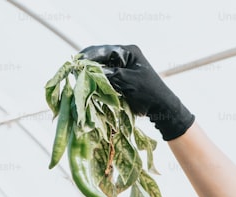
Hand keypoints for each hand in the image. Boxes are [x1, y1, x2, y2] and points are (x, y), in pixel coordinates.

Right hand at [78, 44, 194, 140]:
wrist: (162, 108)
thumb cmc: (149, 92)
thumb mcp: (127, 81)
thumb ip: (109, 74)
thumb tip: (88, 71)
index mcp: (128, 52)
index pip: (103, 50)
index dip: (87, 57)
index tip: (75, 64)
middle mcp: (124, 57)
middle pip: (100, 58)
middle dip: (87, 65)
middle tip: (74, 72)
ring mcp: (122, 68)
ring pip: (100, 68)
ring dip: (90, 74)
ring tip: (78, 79)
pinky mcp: (120, 79)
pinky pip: (105, 78)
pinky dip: (97, 82)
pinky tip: (88, 86)